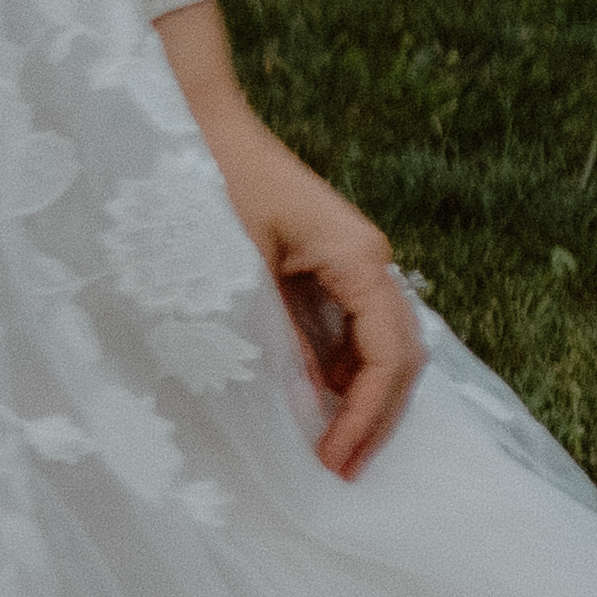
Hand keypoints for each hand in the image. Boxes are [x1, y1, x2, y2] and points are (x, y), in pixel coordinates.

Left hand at [206, 108, 425, 477]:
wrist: (198, 124)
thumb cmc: (210, 185)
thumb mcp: (238, 271)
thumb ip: (277, 336)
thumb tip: (305, 404)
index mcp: (360, 257)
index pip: (389, 356)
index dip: (366, 416)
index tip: (334, 461)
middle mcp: (370, 259)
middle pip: (398, 356)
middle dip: (374, 418)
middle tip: (341, 472)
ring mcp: (352, 262)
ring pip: (379, 346)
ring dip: (361, 400)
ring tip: (334, 452)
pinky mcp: (327, 266)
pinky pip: (349, 330)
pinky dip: (340, 373)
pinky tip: (317, 407)